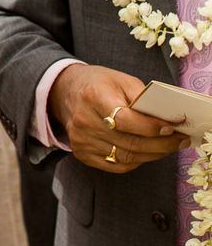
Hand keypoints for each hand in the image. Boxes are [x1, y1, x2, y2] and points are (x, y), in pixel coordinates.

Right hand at [47, 65, 189, 173]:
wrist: (66, 92)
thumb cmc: (98, 84)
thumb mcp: (120, 79)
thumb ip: (142, 98)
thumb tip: (167, 118)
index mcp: (93, 97)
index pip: (125, 120)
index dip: (151, 127)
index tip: (171, 128)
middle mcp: (84, 122)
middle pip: (129, 142)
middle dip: (161, 145)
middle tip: (179, 141)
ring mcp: (81, 141)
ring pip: (126, 157)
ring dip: (153, 154)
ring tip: (168, 147)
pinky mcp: (82, 154)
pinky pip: (116, 165)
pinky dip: (137, 161)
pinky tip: (148, 152)